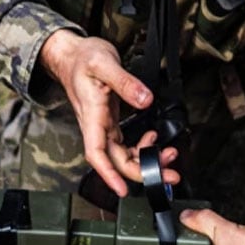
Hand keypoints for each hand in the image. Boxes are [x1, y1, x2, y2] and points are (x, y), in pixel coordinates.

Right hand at [37, 29, 179, 195]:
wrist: (73, 54)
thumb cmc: (83, 58)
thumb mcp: (104, 64)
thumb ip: (125, 82)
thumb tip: (145, 100)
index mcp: (91, 115)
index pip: (97, 153)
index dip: (109, 174)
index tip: (123, 189)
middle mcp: (96, 126)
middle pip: (117, 160)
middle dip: (144, 171)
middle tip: (170, 175)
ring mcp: (104, 126)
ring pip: (123, 154)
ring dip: (146, 160)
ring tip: (169, 155)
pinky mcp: (110, 122)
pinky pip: (126, 143)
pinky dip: (142, 146)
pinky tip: (153, 138)